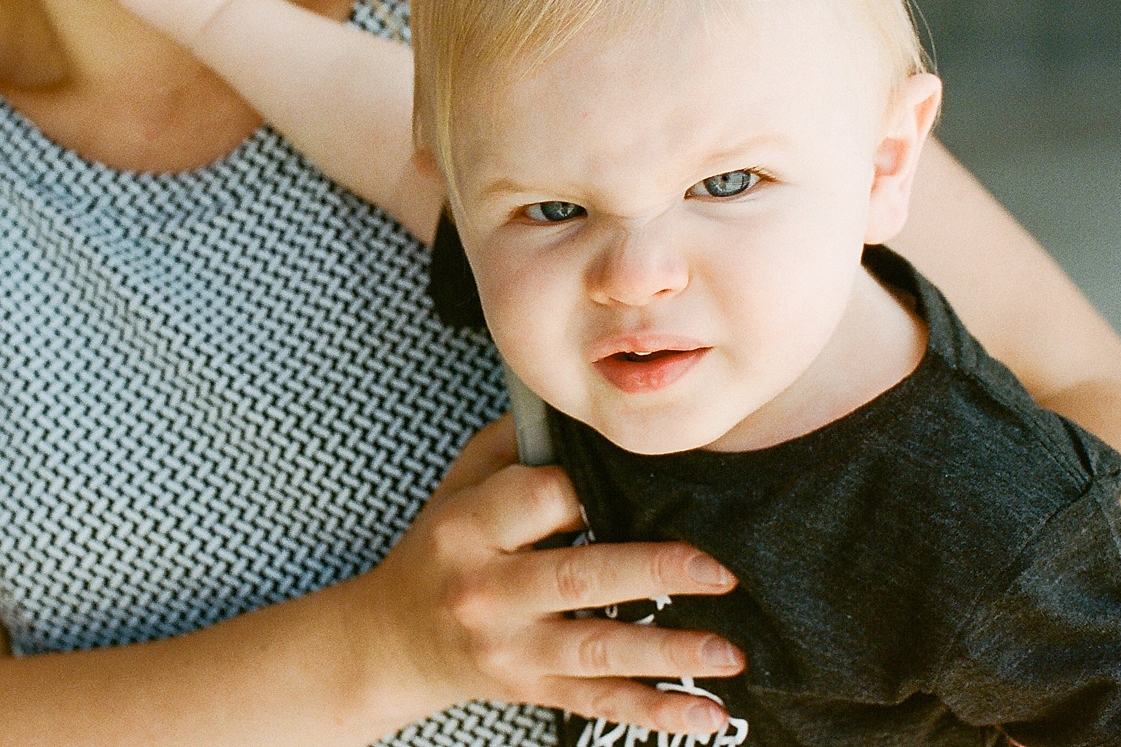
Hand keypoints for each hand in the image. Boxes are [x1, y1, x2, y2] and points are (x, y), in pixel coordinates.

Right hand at [356, 417, 745, 735]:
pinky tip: (708, 716)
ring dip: (668, 653)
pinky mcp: (531, 689)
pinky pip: (600, 704)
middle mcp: (488, 590)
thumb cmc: (439, 547)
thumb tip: (579, 404)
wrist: (391, 640)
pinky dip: (656, 715)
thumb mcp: (457, 482)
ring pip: (597, 650)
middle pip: (579, 576)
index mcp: (469, 527)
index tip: (649, 479)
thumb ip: (512, 441)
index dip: (593, 486)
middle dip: (654, 573)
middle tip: (720, 569)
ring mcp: (511, 648)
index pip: (540, 499)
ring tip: (729, 651)